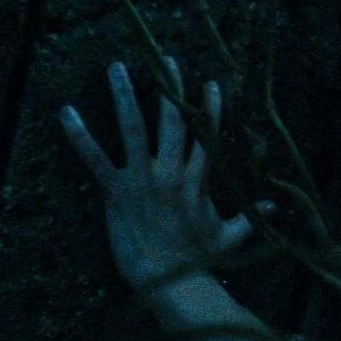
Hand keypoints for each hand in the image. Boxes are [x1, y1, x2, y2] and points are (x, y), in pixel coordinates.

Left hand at [60, 58, 255, 291]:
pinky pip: (95, 159)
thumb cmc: (198, 262)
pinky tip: (66, 113)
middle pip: (173, 121)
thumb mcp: (230, 238)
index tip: (210, 83)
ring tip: (116, 67)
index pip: (207, 135)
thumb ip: (249, 219)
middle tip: (164, 58)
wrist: (170, 282)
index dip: (211, 108)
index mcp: (198, 181)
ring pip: (133, 128)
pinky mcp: (117, 192)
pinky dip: (79, 136)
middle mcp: (171, 173)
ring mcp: (143, 180)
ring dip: (124, 95)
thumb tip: (274, 207)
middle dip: (169, 88)